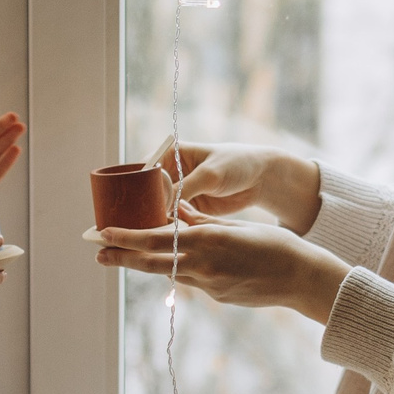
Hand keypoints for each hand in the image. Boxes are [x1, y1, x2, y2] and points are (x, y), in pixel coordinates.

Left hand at [93, 209, 348, 321]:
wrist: (302, 279)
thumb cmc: (274, 245)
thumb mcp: (237, 225)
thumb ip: (203, 221)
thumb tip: (178, 212)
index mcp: (207, 241)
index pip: (156, 239)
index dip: (127, 237)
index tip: (104, 233)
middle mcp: (203, 266)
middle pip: (152, 262)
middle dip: (122, 257)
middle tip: (98, 254)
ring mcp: (209, 285)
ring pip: (169, 273)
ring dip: (147, 264)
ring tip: (122, 258)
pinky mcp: (218, 296)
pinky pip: (192, 280)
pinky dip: (180, 270)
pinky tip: (175, 263)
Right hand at [145, 136, 319, 229]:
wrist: (261, 179)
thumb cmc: (237, 164)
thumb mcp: (209, 174)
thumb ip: (184, 188)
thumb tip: (160, 207)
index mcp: (170, 154)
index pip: (143, 171)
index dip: (134, 189)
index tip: (132, 207)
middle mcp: (170, 172)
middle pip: (145, 192)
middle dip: (140, 208)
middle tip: (135, 226)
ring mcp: (177, 191)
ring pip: (156, 208)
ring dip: (152, 221)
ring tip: (145, 236)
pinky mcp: (188, 208)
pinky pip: (171, 219)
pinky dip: (167, 229)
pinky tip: (164, 239)